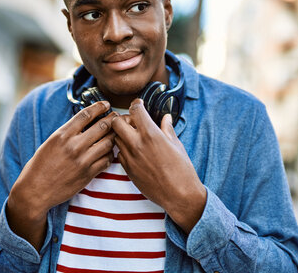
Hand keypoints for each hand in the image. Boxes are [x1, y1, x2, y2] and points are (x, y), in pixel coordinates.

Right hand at [7, 101, 116, 249]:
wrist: (36, 190)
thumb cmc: (41, 165)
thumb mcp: (51, 142)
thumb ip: (68, 132)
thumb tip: (86, 121)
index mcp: (62, 135)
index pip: (86, 114)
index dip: (99, 107)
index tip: (105, 104)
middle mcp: (74, 146)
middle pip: (102, 126)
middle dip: (112, 119)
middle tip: (117, 117)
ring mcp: (83, 160)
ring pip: (108, 142)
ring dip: (114, 136)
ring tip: (115, 134)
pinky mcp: (88, 174)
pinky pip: (107, 160)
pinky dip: (110, 155)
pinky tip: (108, 152)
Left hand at [112, 99, 205, 233]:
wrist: (179, 195)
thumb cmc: (182, 170)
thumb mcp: (176, 145)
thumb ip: (167, 129)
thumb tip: (166, 118)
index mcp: (151, 134)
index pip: (135, 110)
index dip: (136, 104)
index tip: (139, 105)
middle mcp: (137, 144)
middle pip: (116, 122)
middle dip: (123, 118)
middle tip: (132, 121)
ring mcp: (130, 158)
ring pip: (115, 138)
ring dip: (122, 134)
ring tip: (133, 136)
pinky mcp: (128, 170)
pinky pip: (119, 154)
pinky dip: (124, 149)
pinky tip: (134, 151)